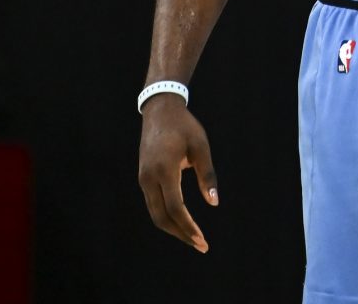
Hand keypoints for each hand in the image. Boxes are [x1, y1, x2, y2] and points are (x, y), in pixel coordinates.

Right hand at [138, 96, 218, 252]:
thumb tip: (214, 203)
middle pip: (162, 217)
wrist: (159, 111)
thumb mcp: (201, 147)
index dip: (189, 227)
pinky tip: (181, 222)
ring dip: (174, 228)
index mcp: (164, 170)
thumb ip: (207, 175)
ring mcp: (143, 179)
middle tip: (201, 245)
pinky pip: (153, 204)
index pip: (176, 208)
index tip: (202, 240)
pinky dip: (167, 217)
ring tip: (193, 238)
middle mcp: (149, 178)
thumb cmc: (185, 127)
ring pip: (155, 214)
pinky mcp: (143, 178)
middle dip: (182, 234)